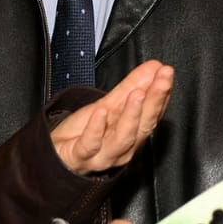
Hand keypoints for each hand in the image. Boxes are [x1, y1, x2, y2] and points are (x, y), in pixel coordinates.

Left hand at [51, 60, 173, 174]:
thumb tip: (155, 67)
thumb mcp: (108, 104)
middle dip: (154, 102)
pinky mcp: (80, 157)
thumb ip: (132, 86)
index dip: (161, 94)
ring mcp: (102, 155)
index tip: (166, 73)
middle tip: (162, 80)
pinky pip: (90, 145)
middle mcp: (122, 148)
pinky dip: (96, 129)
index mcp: (132, 134)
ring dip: (131, 115)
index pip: (153, 114)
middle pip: (143, 127)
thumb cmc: (83, 134)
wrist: (56, 156)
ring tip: (136, 93)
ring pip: (122, 139)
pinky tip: (101, 111)